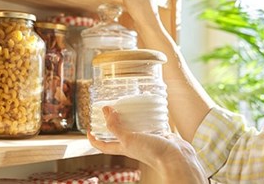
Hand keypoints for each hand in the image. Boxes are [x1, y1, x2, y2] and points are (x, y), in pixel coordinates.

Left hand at [87, 106, 207, 182]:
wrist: (175, 157)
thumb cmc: (151, 151)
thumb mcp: (128, 139)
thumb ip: (115, 127)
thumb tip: (105, 111)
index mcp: (124, 148)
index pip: (103, 146)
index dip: (94, 139)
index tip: (88, 129)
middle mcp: (134, 144)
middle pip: (118, 134)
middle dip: (112, 123)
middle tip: (109, 110)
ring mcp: (146, 139)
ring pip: (134, 127)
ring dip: (129, 117)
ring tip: (126, 105)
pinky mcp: (158, 134)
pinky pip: (149, 123)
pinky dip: (146, 116)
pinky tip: (147, 107)